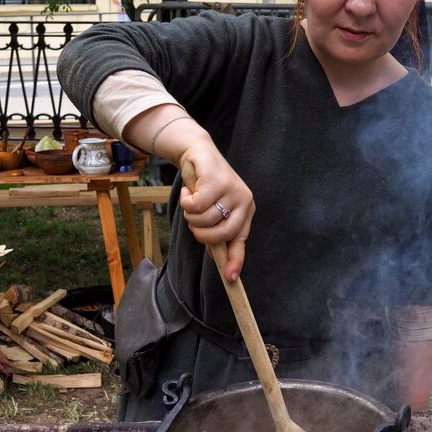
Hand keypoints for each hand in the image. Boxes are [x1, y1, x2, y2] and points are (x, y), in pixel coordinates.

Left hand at [0, 337, 13, 375]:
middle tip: (15, 367)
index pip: (2, 369)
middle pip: (8, 363)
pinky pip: (4, 355)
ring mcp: (1, 355)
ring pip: (7, 358)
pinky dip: (5, 357)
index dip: (6, 372)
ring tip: (9, 361)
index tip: (8, 374)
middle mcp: (0, 360)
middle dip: (12, 365)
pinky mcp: (0, 351)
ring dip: (8, 360)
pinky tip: (3, 356)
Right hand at [178, 145, 254, 281]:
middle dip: (200, 233)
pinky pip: (196, 205)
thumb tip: (216, 257)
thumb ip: (217, 231)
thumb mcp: (214, 209)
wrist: (198, 153)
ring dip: (190, 214)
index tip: (230, 278)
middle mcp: (243, 201)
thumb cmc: (205, 185)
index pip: (240, 240)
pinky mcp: (217, 180)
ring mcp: (232, 190)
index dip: (235, 260)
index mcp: (245, 211)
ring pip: (204, 219)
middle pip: (221, 234)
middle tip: (193, 222)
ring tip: (191, 201)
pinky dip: (186, 201)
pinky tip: (189, 190)